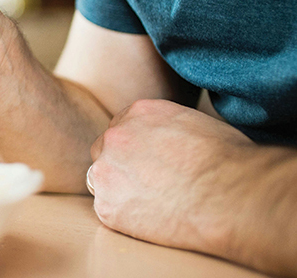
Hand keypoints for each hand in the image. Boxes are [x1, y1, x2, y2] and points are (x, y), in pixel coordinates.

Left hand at [88, 99, 257, 257]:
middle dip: (121, 166)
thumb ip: (166, 127)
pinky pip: (109, 211)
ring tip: (154, 203)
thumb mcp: (195, 122)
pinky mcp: (107, 206)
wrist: (230, 195)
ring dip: (120, 191)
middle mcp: (115, 136)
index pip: (121, 128)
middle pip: (105, 151)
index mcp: (138, 112)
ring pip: (101, 180)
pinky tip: (154, 219)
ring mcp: (106, 170)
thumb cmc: (228, 162)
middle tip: (150, 185)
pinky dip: (126, 217)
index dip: (136, 149)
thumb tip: (166, 140)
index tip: (150, 163)